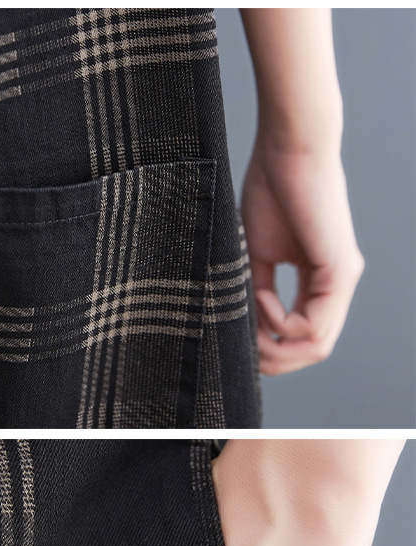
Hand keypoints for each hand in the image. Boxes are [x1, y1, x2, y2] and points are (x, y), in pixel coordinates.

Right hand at [241, 141, 364, 375]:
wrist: (288, 148)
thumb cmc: (270, 189)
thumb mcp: (256, 255)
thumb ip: (257, 294)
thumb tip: (245, 330)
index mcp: (319, 281)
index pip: (303, 337)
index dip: (270, 350)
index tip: (238, 336)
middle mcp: (337, 285)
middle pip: (313, 350)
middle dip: (275, 360)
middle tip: (243, 349)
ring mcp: (342, 279)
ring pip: (317, 345)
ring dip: (276, 346)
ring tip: (249, 323)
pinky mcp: (340, 270)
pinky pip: (312, 324)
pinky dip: (280, 320)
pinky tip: (260, 297)